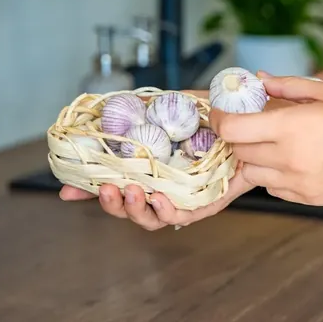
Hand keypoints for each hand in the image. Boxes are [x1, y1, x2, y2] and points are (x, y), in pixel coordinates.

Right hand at [59, 86, 295, 229]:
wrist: (255, 112)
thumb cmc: (216, 110)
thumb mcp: (173, 104)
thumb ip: (144, 107)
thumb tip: (107, 108)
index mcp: (151, 165)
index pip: (115, 182)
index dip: (89, 191)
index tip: (67, 191)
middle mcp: (165, 183)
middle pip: (130, 206)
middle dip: (112, 203)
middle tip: (108, 187)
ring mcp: (186, 194)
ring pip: (153, 217)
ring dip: (138, 209)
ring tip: (136, 192)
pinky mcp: (210, 200)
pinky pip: (187, 214)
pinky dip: (170, 211)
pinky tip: (161, 199)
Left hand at [210, 76, 322, 205]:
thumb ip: (288, 87)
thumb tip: (261, 81)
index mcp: (292, 129)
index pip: (232, 130)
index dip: (221, 119)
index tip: (225, 112)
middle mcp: (291, 161)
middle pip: (240, 151)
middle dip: (240, 136)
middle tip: (253, 121)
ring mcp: (301, 184)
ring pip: (255, 174)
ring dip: (256, 157)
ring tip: (276, 141)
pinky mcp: (312, 198)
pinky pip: (276, 189)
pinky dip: (275, 175)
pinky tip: (294, 159)